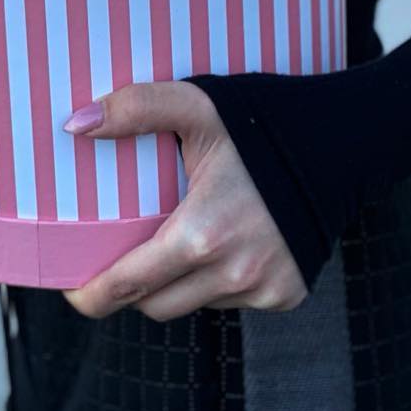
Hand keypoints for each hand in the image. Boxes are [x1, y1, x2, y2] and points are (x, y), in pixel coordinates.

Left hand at [62, 82, 306, 321]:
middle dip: (129, 289)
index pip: (130, 286)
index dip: (92, 294)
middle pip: (156, 304)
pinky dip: (216, 279)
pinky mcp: (286, 296)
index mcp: (204, 235)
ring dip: (176, 282)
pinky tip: (223, 242)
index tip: (70, 288)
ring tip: (172, 239)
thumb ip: (137, 108)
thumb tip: (75, 124)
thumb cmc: (260, 123)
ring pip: (193, 303)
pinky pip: (231, 299)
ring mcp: (264, 289)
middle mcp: (234, 274)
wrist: (340, 144)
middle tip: (110, 262)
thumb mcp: (197, 106)